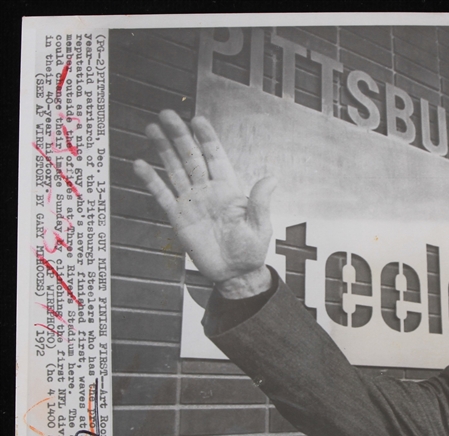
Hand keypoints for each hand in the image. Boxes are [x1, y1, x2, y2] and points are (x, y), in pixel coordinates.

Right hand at [133, 110, 275, 298]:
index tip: (198, 120)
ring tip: (152, 129)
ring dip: (164, 150)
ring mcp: (192, 202)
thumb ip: (260, 202)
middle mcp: (207, 191)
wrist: (234, 274)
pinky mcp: (178, 217)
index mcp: (228, 189)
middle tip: (168, 114)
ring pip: (175, 170)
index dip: (207, 138)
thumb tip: (272, 179)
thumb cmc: (250, 250)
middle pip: (191, 157)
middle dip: (180, 135)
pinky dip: (152, 180)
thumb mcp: (260, 226)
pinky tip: (141, 165)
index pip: (215, 157)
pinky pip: (163, 194)